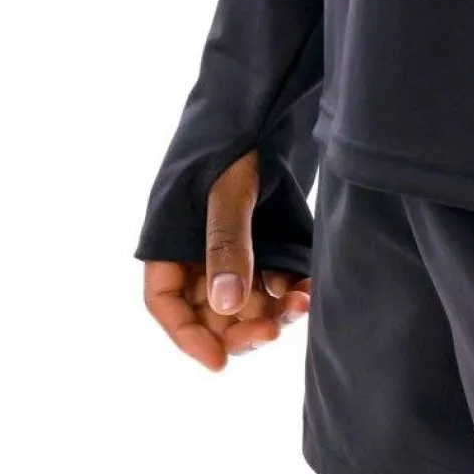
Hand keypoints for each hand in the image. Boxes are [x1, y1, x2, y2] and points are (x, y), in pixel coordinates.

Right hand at [141, 145, 311, 369]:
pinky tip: (307, 291)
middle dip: (239, 331)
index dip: (186, 337)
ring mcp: (232, 255)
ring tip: (300, 304)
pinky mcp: (263, 250)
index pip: (165, 303)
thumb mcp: (226, 193)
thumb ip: (226, 244)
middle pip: (209, 314)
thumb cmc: (232, 146)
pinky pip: (272, 286)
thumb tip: (228, 306)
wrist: (263, 111)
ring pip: (244, 306)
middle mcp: (197, 256)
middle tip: (270, 333)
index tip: (217, 361)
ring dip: (270, 314)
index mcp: (170, 242)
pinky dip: (288, 293)